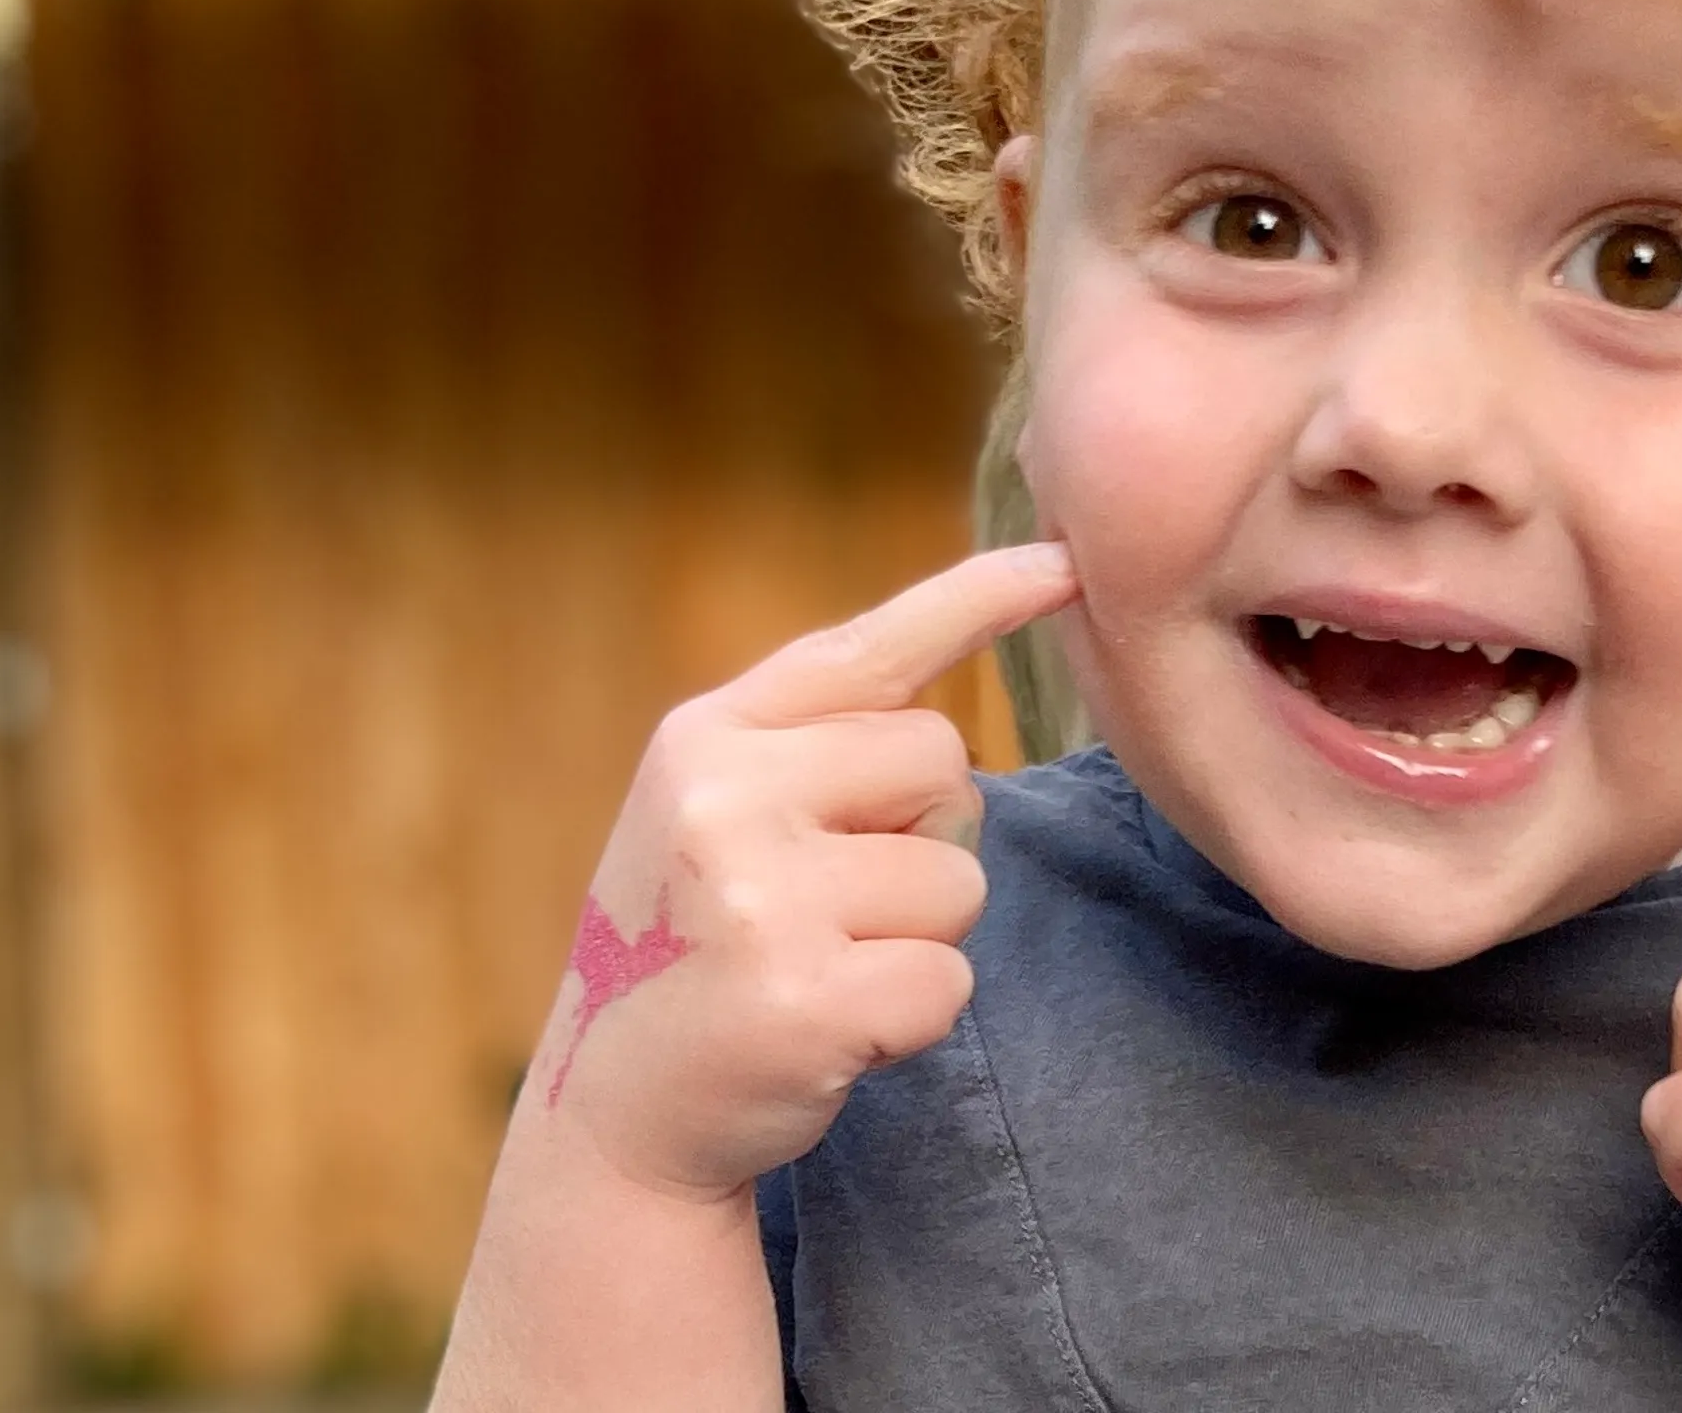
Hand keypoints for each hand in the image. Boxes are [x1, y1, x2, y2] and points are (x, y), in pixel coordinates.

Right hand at [535, 542, 1078, 1204]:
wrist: (618, 1116)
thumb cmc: (696, 949)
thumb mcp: (711, 814)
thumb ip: (810, 746)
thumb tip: (952, 717)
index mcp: (705, 738)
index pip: (863, 652)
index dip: (975, 600)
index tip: (1064, 565)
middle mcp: (723, 800)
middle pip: (942, 761)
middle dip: (921, 835)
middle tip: (829, 905)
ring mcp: (760, 901)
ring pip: (957, 879)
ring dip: (916, 936)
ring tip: (820, 969)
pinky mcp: (805, 1001)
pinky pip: (948, 978)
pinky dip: (913, 1018)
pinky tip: (833, 1035)